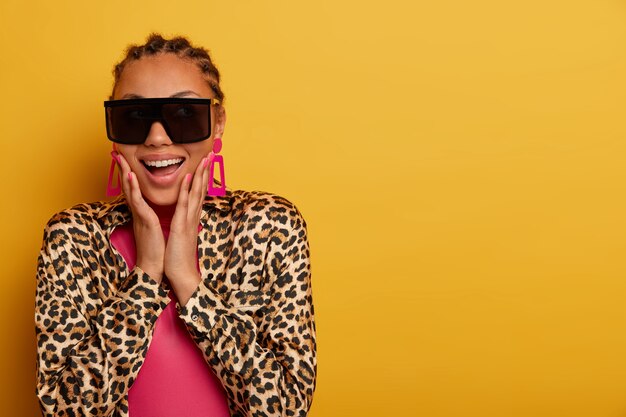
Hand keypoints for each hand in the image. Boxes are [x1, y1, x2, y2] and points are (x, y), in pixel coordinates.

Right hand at [113, 151, 164, 282]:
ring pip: (130, 190)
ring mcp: (140, 215)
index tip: (125, 160)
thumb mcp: (154, 227)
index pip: (134, 189)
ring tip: (120, 157)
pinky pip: (137, 201)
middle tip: (116, 153)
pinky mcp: (144, 220)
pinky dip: (133, 187)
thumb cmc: (156, 249)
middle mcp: (138, 212)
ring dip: (124, 172)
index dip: (128, 174)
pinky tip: (130, 175)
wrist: (154, 266)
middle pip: (128, 186)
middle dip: (122, 168)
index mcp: (142, 212)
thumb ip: (151, 216)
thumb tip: (151, 210)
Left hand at [164, 155, 210, 304]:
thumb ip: (185, 224)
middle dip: (206, 170)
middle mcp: (193, 216)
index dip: (203, 177)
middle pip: (202, 189)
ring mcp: (189, 219)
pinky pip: (185, 204)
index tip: (206, 163)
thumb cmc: (180, 257)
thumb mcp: (182, 236)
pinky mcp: (181, 225)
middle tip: (212, 153)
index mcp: (192, 218)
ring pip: (196, 192)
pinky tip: (189, 176)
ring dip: (201, 174)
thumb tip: (187, 217)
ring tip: (205, 158)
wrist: (182, 274)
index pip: (199, 193)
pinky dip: (188, 189)